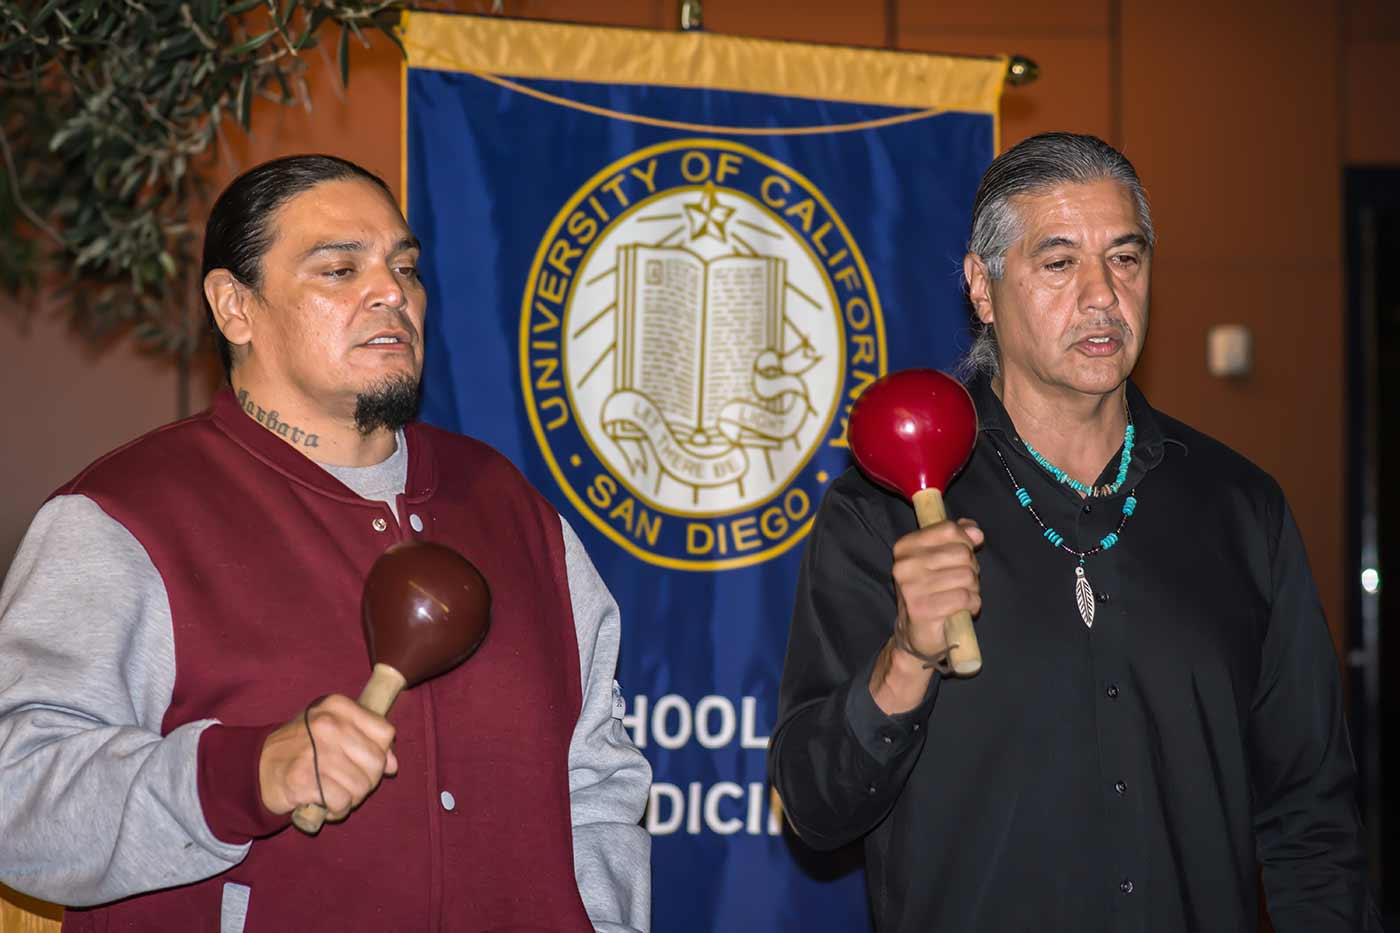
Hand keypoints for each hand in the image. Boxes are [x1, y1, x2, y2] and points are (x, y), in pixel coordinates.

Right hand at [259, 695, 398, 821]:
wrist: (255, 767)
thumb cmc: (301, 748)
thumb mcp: (332, 731)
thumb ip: (366, 741)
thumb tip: (393, 765)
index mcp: (338, 706)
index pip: (384, 732)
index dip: (380, 753)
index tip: (363, 760)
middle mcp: (328, 725)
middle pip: (376, 762)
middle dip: (367, 780)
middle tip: (348, 783)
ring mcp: (316, 752)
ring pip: (361, 786)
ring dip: (351, 798)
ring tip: (333, 792)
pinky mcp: (304, 779)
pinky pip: (341, 802)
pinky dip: (336, 809)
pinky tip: (323, 802)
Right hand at [870, 518, 983, 713]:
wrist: (915, 635)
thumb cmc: (931, 594)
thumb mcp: (941, 560)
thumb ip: (957, 538)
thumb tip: (975, 531)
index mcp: (905, 547)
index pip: (948, 529)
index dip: (966, 543)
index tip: (961, 558)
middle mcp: (904, 565)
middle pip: (962, 553)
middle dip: (971, 569)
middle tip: (961, 583)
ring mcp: (912, 587)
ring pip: (967, 576)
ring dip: (973, 589)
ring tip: (961, 598)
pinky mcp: (924, 609)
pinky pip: (965, 597)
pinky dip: (973, 604)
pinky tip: (964, 610)